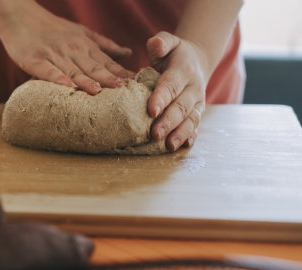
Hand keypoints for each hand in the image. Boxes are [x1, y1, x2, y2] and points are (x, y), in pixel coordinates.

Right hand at [0, 6, 134, 93]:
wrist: (20, 16)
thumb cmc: (51, 28)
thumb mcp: (82, 32)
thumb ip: (104, 45)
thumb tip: (129, 53)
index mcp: (85, 45)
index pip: (107, 62)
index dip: (121, 73)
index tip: (136, 84)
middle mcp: (72, 50)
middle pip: (93, 67)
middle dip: (109, 78)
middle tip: (123, 91)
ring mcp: (54, 55)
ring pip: (73, 70)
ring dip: (87, 80)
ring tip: (99, 91)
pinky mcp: (35, 60)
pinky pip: (48, 71)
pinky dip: (58, 78)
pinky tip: (67, 86)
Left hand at [147, 31, 208, 150]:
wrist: (196, 61)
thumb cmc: (173, 54)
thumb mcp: (168, 42)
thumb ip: (161, 42)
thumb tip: (155, 45)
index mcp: (183, 70)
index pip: (171, 85)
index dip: (161, 98)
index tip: (151, 110)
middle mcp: (193, 88)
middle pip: (181, 107)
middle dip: (169, 122)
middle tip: (155, 134)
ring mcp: (197, 102)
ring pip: (190, 119)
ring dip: (180, 134)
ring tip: (169, 146)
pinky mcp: (197, 113)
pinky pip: (195, 126)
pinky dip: (190, 137)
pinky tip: (182, 147)